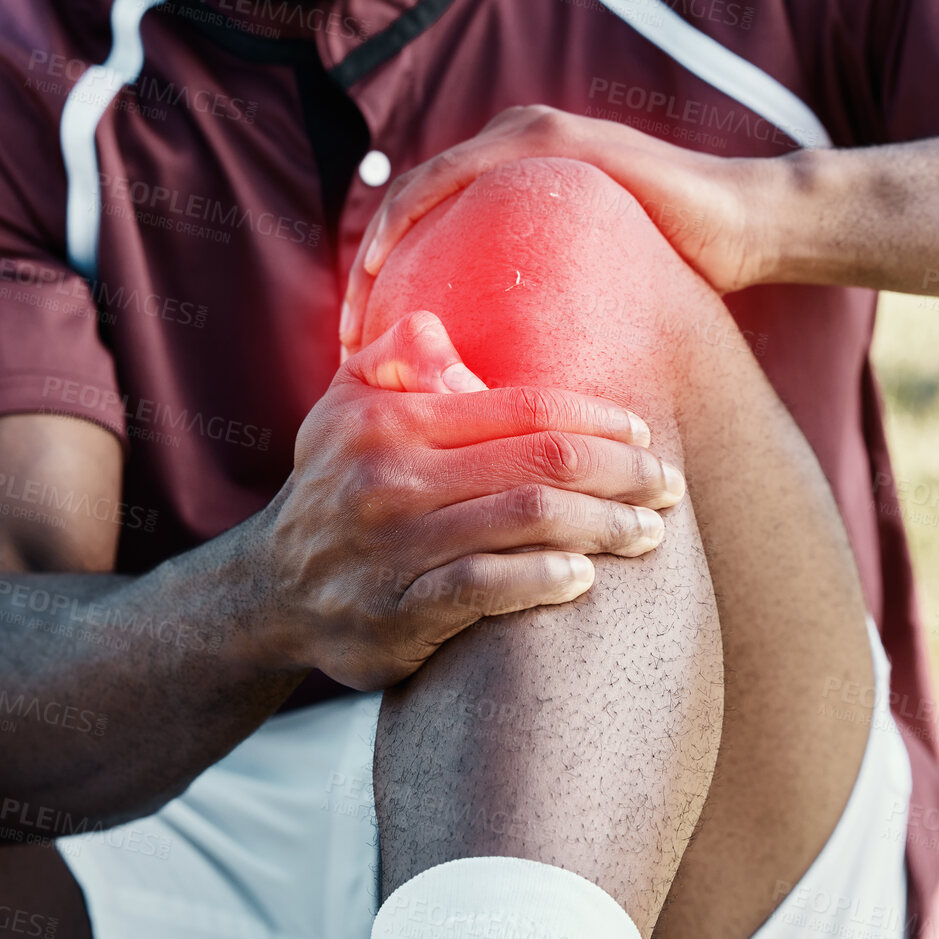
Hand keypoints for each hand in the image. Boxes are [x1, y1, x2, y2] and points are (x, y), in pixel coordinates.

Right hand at [264, 309, 684, 690]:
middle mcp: (391, 477)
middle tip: (668, 485)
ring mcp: (394, 548)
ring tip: (649, 532)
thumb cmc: (335, 484)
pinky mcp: (397, 611)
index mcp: (392, 420)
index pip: (521, 406)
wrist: (271, 590)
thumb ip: (394, 357)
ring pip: (526, 522)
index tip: (643, 431)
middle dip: (620, 471)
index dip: (596, 416)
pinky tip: (583, 577)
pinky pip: (484, 589)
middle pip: (540, 462)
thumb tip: (436, 327)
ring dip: (603, 525)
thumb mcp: (344, 407)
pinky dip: (541, 579)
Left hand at [341, 105, 775, 354]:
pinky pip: (454, 176)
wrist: (748, 228)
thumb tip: (500, 403)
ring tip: (359, 321)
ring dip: (376, 251)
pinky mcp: (549, 139)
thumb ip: (541, 325)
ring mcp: (527, 136)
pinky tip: (390, 271)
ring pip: (416, 191)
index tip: (363, 355)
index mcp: (512, 186)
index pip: (423, 233)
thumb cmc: (680, 274)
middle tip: (347, 347)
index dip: (383, 292)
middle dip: (366, 280)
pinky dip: (412, 217)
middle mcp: (509, 150)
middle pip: (406, 212)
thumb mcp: (588, 307)